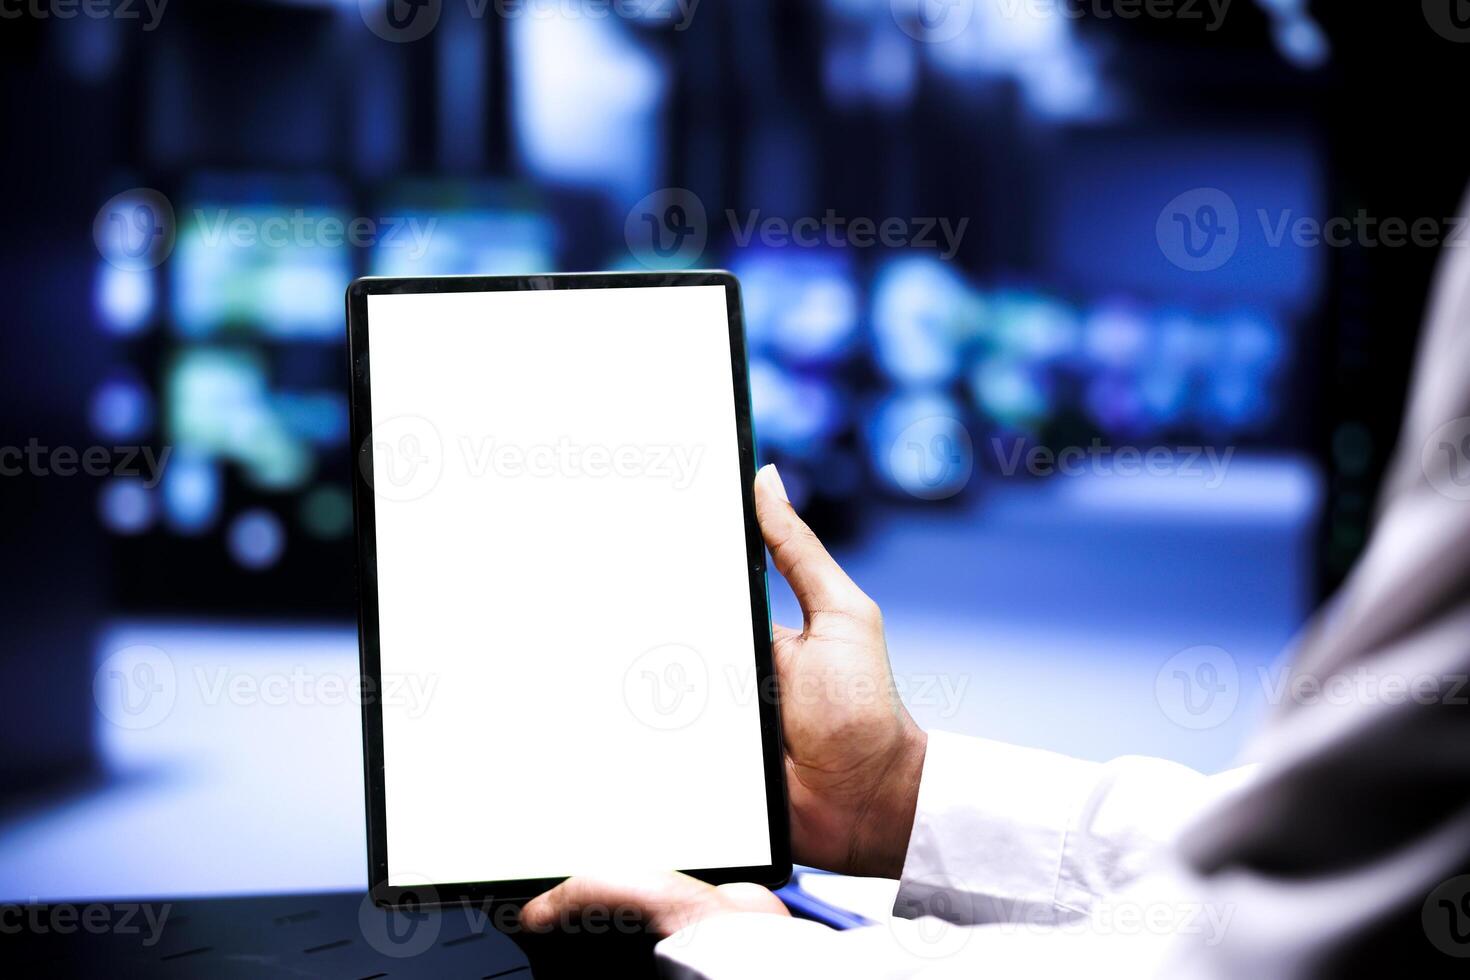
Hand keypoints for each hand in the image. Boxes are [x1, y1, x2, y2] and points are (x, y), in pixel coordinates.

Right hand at [518, 465, 925, 942]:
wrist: (868, 801)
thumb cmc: (865, 706)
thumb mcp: (840, 613)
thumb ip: (800, 553)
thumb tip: (767, 478)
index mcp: (751, 623)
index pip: (695, 580)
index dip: (660, 554)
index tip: (610, 518)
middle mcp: (721, 664)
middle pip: (660, 629)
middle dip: (621, 609)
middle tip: (567, 576)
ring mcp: (704, 715)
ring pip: (645, 681)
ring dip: (619, 666)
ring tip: (569, 636)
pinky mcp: (692, 757)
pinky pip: (651, 735)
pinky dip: (628, 722)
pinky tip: (591, 700)